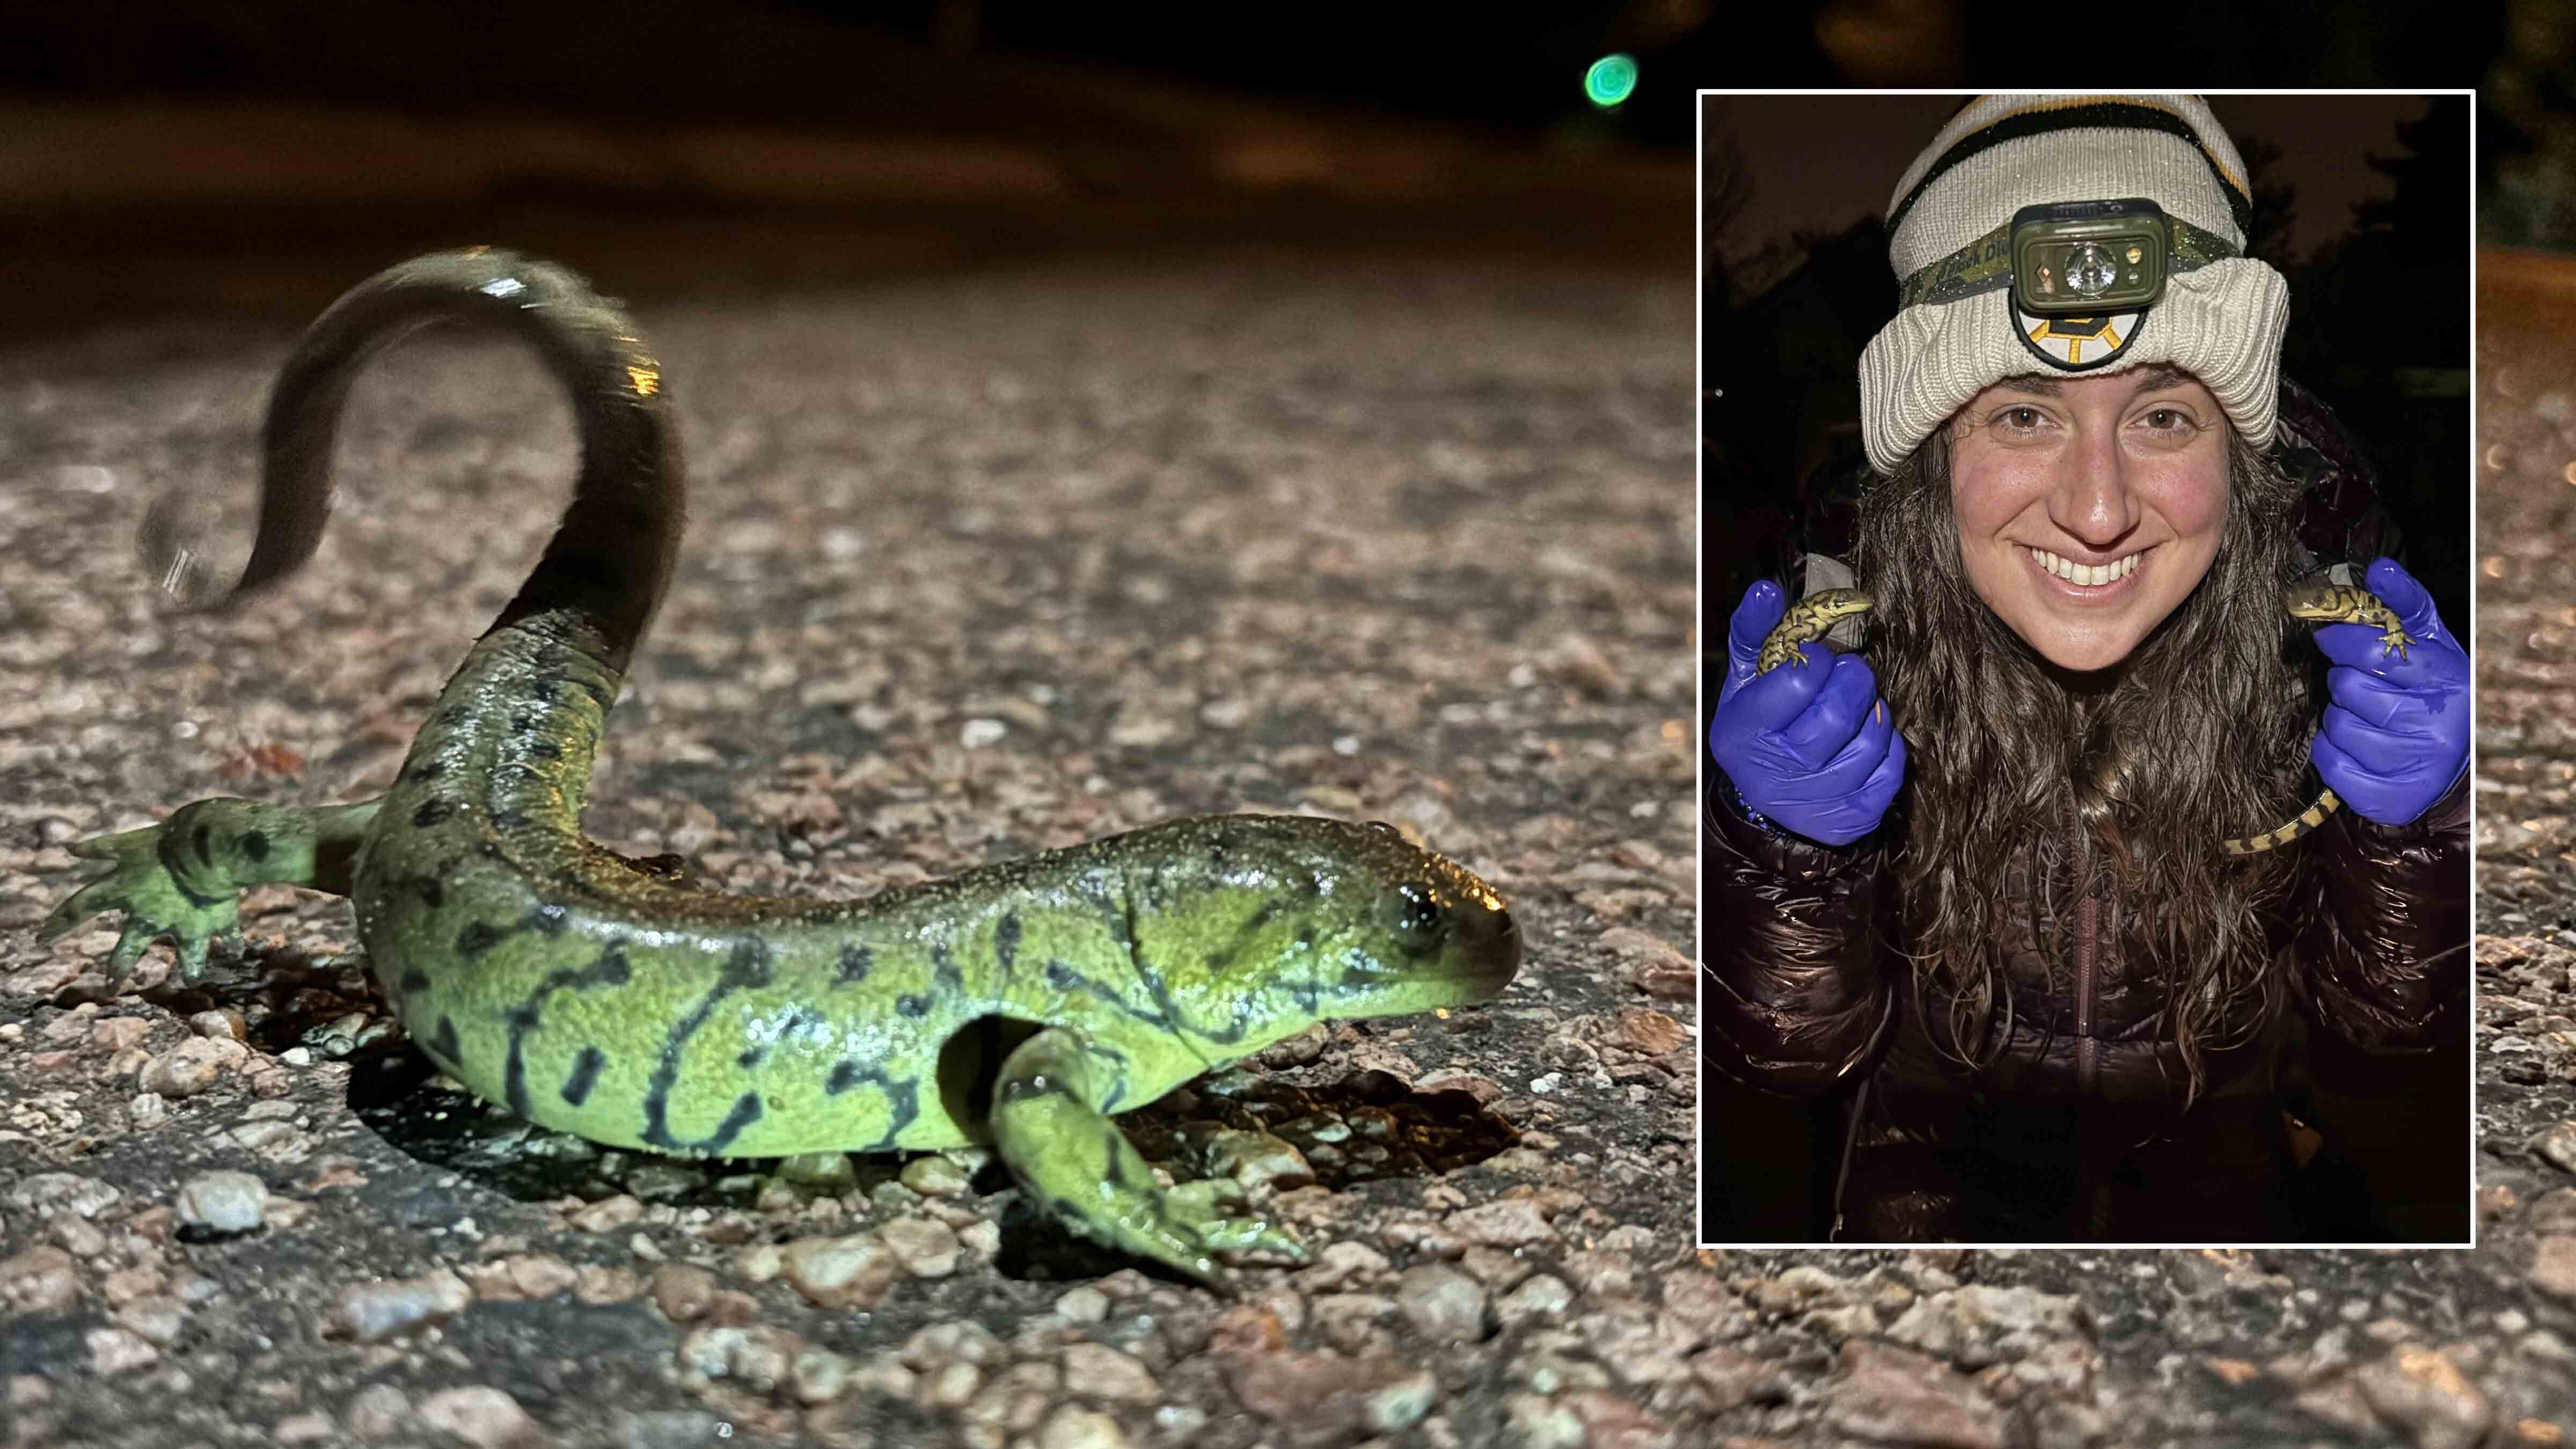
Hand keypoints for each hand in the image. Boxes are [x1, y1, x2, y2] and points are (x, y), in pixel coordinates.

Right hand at [1708, 581, 1905, 846]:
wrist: (1766, 799)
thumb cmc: (1762, 722)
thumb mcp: (1746, 677)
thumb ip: (1754, 630)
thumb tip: (1766, 589)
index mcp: (1742, 732)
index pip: (1799, 681)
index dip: (1819, 661)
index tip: (1817, 660)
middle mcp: (1773, 773)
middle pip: (1837, 713)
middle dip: (1855, 681)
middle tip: (1852, 672)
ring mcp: (1812, 801)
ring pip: (1869, 741)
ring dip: (1874, 711)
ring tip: (1859, 704)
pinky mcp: (1849, 819)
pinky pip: (1890, 771)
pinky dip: (1888, 745)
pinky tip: (1868, 736)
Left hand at [2310, 557, 2468, 827]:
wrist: (2450, 760)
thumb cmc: (2429, 690)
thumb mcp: (2428, 642)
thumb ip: (2404, 602)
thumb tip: (2380, 566)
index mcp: (2448, 680)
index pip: (2377, 652)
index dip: (2342, 642)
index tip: (2330, 639)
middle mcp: (2437, 725)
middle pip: (2349, 689)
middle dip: (2342, 681)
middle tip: (2357, 684)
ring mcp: (2414, 764)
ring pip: (2337, 726)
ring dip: (2337, 717)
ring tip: (2362, 716)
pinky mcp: (2390, 798)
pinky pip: (2331, 765)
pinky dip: (2330, 752)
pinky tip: (2353, 746)